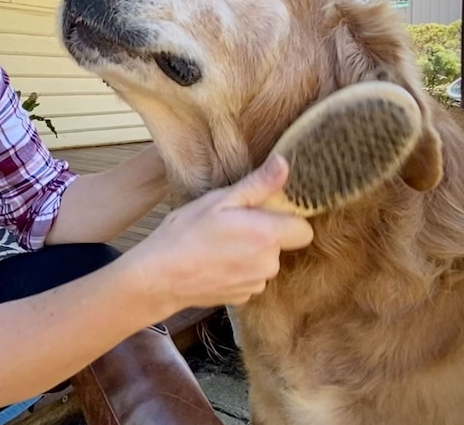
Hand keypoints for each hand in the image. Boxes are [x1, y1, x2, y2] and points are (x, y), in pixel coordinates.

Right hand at [120, 154, 313, 315]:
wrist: (159, 276)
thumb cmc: (185, 234)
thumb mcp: (218, 201)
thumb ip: (257, 185)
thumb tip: (284, 164)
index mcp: (267, 235)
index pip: (303, 229)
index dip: (287, 219)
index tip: (265, 212)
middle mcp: (268, 263)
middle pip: (282, 245)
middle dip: (265, 235)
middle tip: (232, 225)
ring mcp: (256, 284)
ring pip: (265, 263)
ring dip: (251, 254)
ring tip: (219, 245)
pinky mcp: (243, 298)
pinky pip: (251, 279)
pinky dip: (238, 271)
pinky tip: (214, 263)